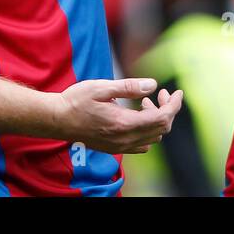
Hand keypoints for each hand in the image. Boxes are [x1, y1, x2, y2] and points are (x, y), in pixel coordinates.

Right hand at [51, 78, 183, 153]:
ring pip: (152, 138)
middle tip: (159, 93)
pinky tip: (137, 116)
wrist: (57, 119)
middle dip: (166, 109)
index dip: (174, 105)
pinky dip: (147, 130)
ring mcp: (119, 146)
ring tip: (144, 102)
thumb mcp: (102, 87)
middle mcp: (124, 139)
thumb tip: (153, 85)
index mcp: (123, 123)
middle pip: (161, 129)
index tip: (177, 92)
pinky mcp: (114, 148)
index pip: (162, 119)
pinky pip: (141, 145)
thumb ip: (129, 87)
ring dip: (156, 120)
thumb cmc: (77, 100)